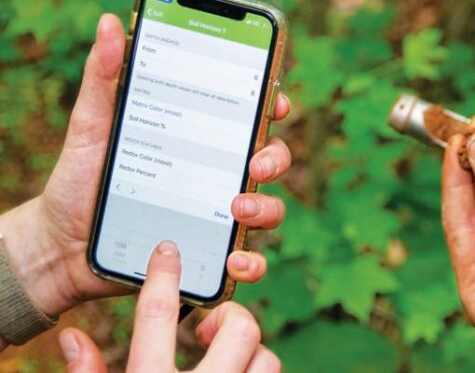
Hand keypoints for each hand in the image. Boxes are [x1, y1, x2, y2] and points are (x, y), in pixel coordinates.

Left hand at [0, 14, 291, 319]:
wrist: (60, 243)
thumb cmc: (81, 178)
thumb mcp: (91, 125)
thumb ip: (104, 76)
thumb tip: (109, 22)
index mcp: (200, 137)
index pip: (248, 115)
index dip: (272, 103)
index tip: (274, 102)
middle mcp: (217, 173)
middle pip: (271, 158)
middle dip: (276, 157)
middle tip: (256, 163)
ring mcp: (216, 214)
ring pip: (268, 207)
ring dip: (266, 207)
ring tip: (237, 209)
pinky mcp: (209, 252)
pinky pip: (245, 260)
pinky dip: (251, 263)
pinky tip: (234, 261)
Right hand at [57, 242, 279, 371]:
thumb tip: (71, 337)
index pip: (157, 314)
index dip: (163, 275)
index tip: (167, 251)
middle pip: (238, 326)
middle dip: (228, 316)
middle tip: (208, 326)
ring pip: (266, 355)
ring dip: (248, 348)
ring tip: (224, 352)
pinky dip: (256, 366)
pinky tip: (235, 368)